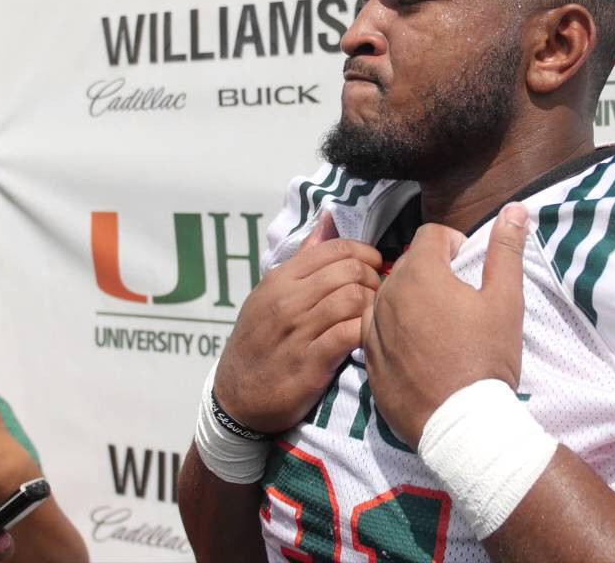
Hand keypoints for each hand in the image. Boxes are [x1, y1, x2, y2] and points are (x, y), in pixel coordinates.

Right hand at [214, 210, 382, 432]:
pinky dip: (366, 332)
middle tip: (378, 294)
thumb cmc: (260, 341)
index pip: (335, 248)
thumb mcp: (270, 294)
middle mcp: (287, 301)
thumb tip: (329, 218)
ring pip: (354, 299)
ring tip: (373, 316)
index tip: (374, 268)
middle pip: (350, 271)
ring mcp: (298, 332)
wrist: (236, 397)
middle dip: (374, 279)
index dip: (365, 254)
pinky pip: (350, 334)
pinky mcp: (310, 364)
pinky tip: (367, 338)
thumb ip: (304, 258)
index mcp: (280, 279)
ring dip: (373, 306)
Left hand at [362, 203, 528, 447]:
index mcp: (420, 273)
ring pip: (390, 297)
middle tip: (460, 300)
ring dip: (411, 301)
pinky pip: (376, 330)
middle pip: (408, 265)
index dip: (454, 244)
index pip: (431, 235)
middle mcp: (387, 295)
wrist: (461, 425)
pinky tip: (420, 352)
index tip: (470, 267)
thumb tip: (516, 209)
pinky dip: (395, 331)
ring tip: (440, 327)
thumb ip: (506, 250)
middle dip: (433, 272)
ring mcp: (372, 328)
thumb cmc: (486, 358)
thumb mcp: (506, 301)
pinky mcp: (367, 359)